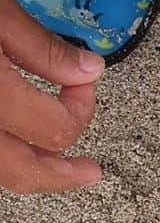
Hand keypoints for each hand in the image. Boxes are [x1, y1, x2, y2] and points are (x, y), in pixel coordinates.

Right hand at [0, 0, 102, 194]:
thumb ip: (40, 48)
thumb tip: (86, 70)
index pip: (53, 127)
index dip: (81, 108)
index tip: (84, 82)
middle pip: (20, 171)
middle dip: (61, 174)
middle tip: (89, 173)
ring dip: (29, 172)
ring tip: (57, 170)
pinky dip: (5, 157)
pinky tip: (18, 148)